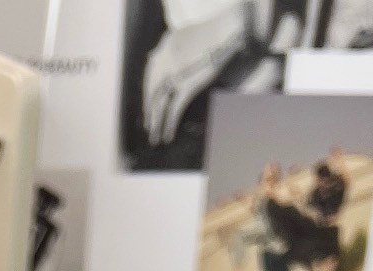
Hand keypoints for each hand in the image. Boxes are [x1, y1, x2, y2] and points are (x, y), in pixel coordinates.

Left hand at [141, 3, 261, 146]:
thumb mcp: (185, 36)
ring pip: (159, 103)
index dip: (147, 90)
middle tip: (147, 125)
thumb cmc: (212, 33)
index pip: (150, 71)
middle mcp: (165, 59)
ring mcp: (174, 73)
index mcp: (165, 45)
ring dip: (156, 123)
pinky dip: (170, 124)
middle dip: (148, 110)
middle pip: (152, 90)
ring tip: (154, 138)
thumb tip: (158, 60)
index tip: (147, 102)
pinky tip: (168, 135)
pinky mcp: (187, 85)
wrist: (226, 30)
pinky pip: (174, 109)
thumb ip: (173, 48)